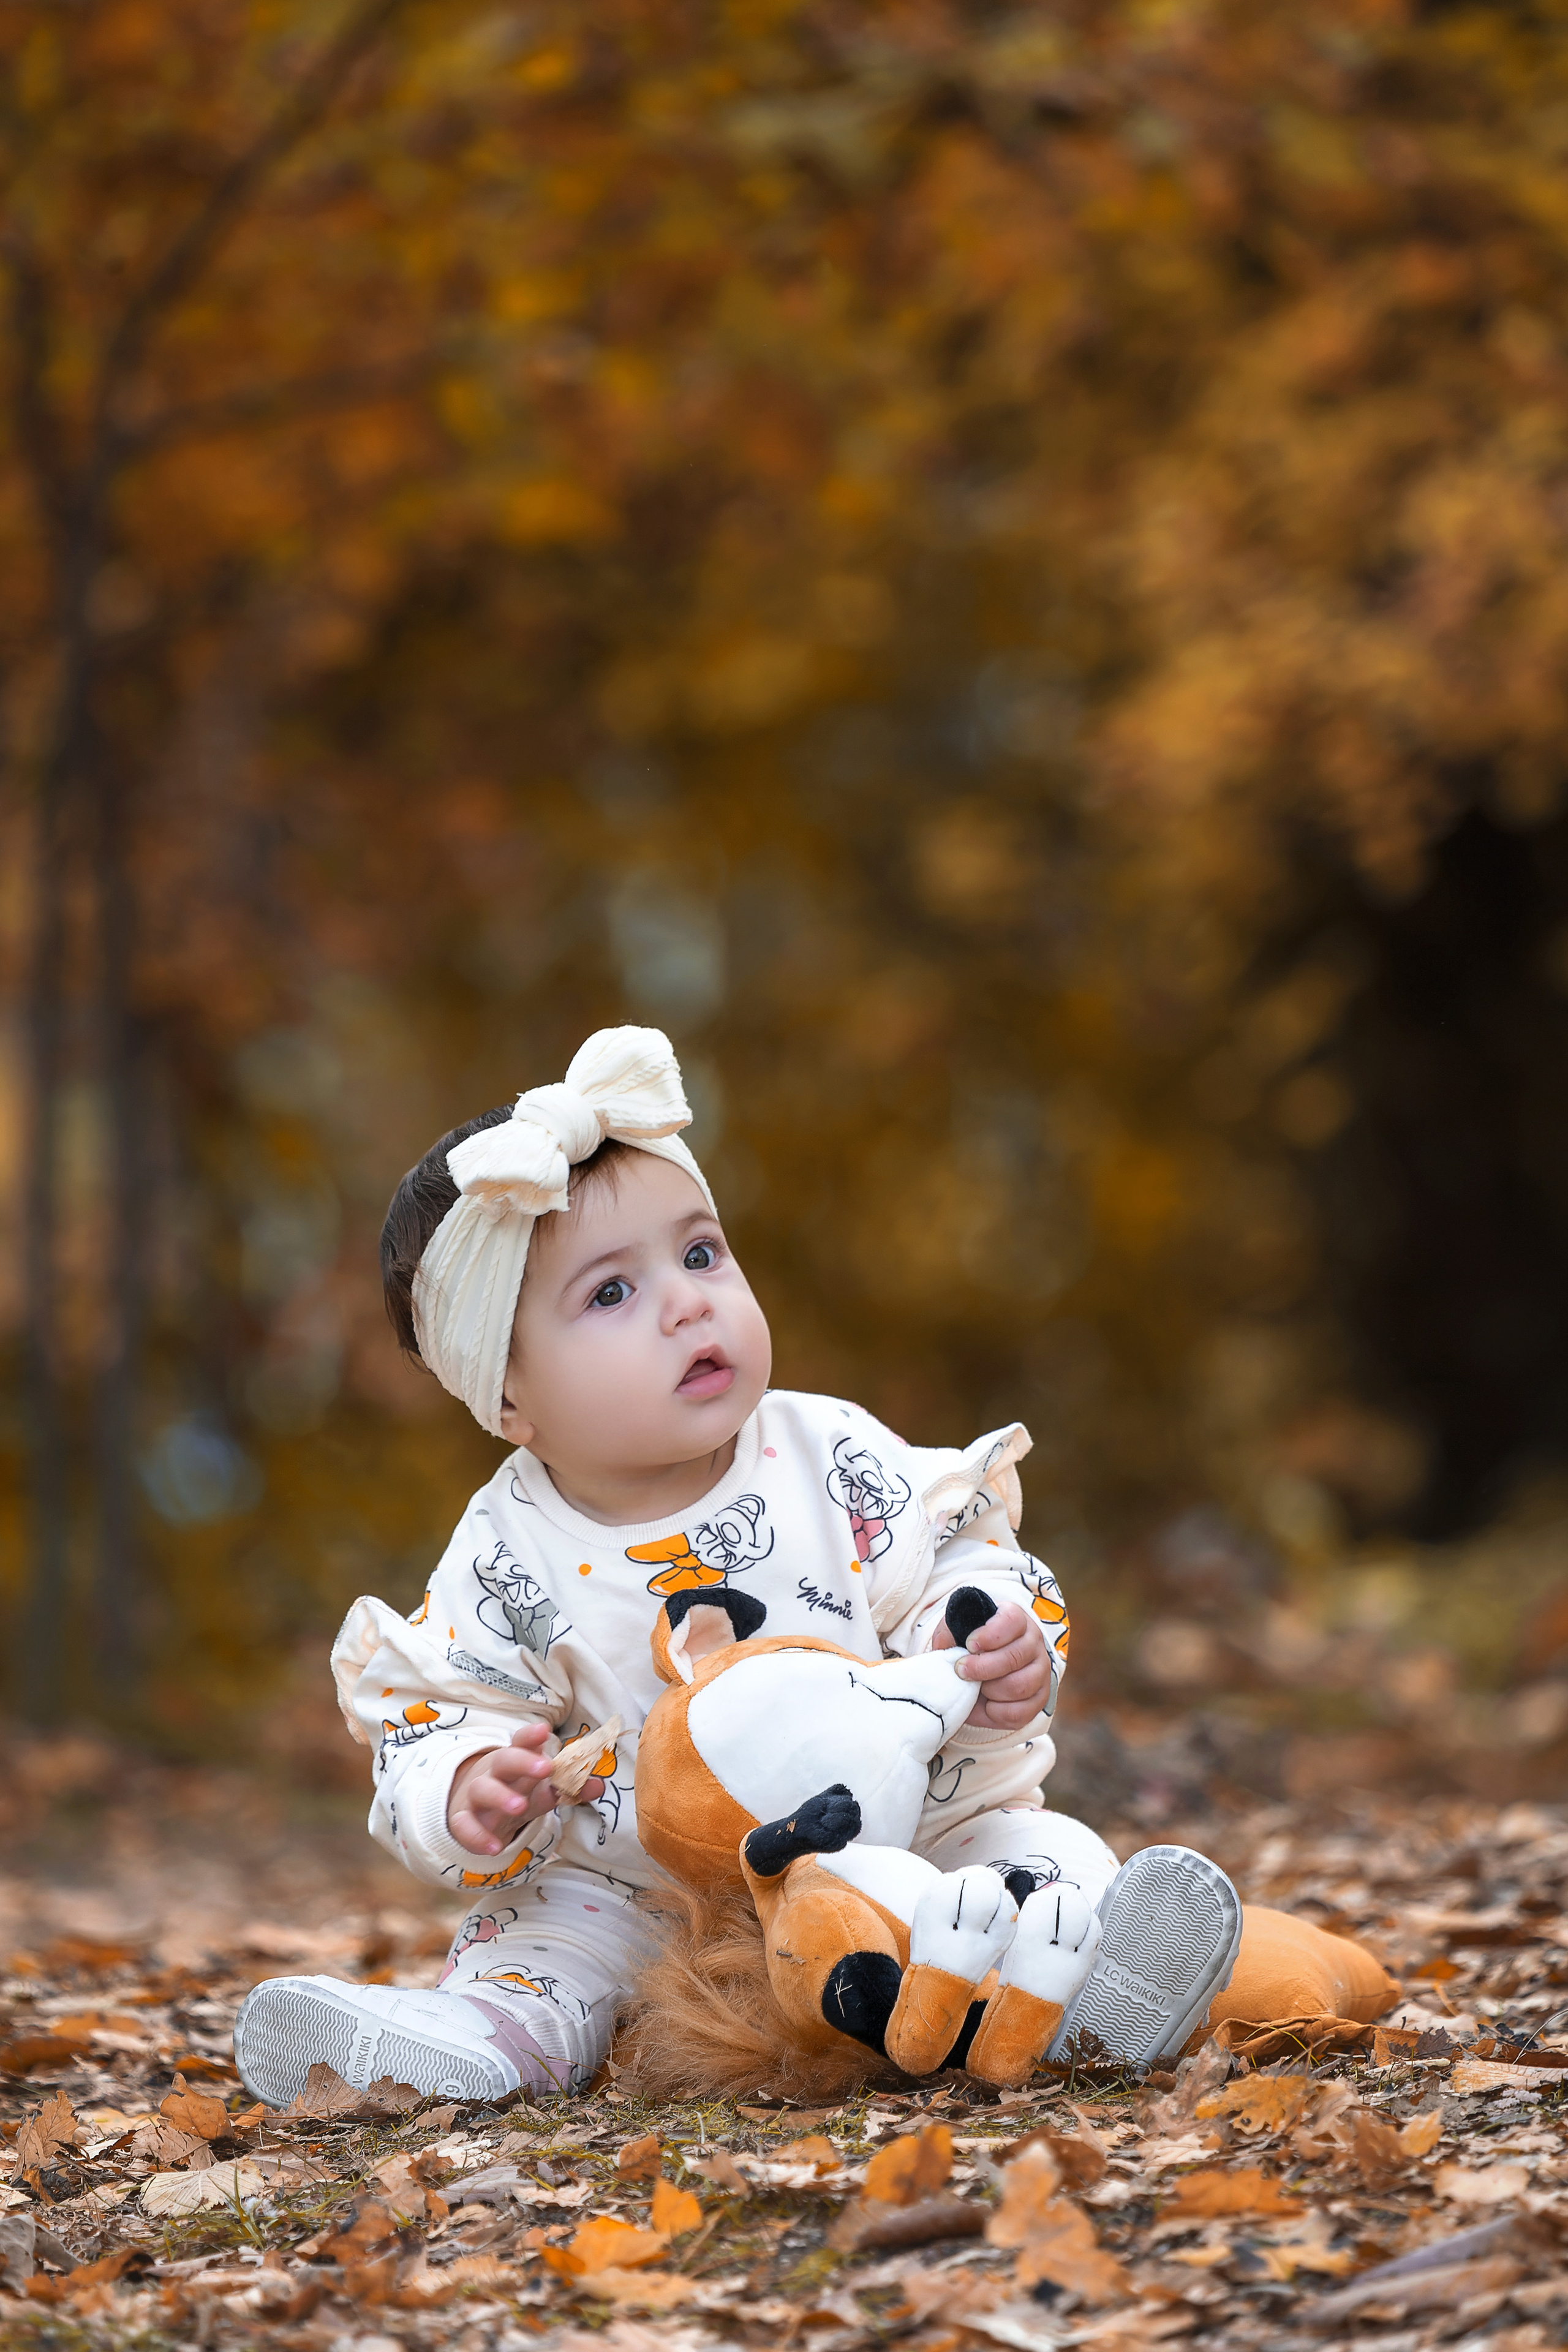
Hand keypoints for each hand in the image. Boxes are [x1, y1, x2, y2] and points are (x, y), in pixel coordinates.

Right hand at [446, 1724, 603, 1856]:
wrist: (475, 1810)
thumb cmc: (514, 1793)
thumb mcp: (541, 1791)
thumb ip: (567, 1788)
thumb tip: (599, 1784)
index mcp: (515, 1760)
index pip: (521, 1742)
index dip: (531, 1737)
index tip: (545, 1732)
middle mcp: (494, 1774)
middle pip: (504, 1760)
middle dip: (523, 1762)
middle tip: (544, 1768)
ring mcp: (476, 1796)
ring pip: (482, 1789)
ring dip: (501, 1796)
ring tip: (520, 1807)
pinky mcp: (463, 1820)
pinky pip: (464, 1826)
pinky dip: (477, 1837)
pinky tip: (495, 1847)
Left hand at [931, 1600, 1050, 1730]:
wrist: (989, 1665)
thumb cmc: (974, 1644)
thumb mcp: (959, 1631)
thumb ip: (949, 1633)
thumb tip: (945, 1644)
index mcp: (1017, 1620)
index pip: (1011, 1621)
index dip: (990, 1634)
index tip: (969, 1644)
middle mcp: (1034, 1644)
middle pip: (1015, 1656)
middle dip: (983, 1667)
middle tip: (961, 1670)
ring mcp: (1040, 1672)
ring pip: (1020, 1686)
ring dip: (991, 1690)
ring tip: (975, 1688)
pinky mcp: (1039, 1699)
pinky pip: (1021, 1712)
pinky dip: (998, 1713)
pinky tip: (986, 1704)